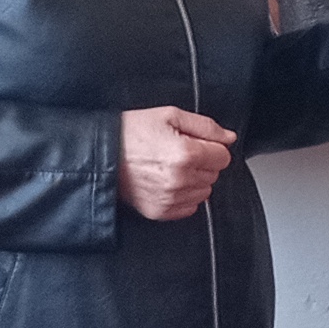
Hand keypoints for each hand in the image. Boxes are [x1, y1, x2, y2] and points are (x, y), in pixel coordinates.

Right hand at [117, 107, 237, 220]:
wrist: (99, 154)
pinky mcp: (159, 211)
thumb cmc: (130, 132)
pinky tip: (165, 182)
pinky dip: (183, 196)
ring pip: (204, 191)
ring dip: (194, 180)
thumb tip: (229, 138)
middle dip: (202, 163)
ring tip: (169, 167)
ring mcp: (170, 198)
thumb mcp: (169, 116)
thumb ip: (206, 127)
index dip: (212, 147)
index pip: (223, 156)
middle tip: (177, 153)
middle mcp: (180, 179)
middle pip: (214, 174)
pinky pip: (189, 207)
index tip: (195, 143)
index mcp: (186, 154)